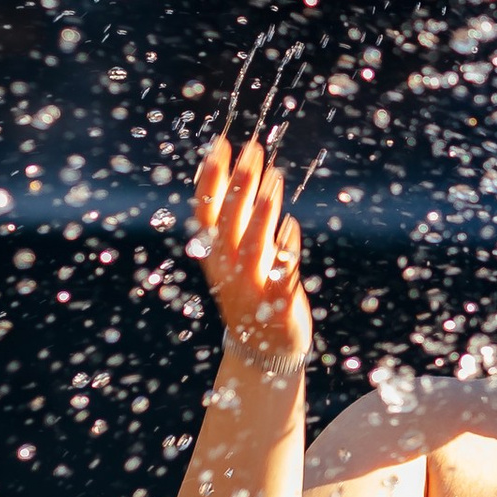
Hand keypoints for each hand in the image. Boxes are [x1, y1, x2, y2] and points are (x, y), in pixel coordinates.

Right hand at [190, 131, 312, 371]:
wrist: (262, 350)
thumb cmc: (250, 291)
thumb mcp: (234, 255)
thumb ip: (235, 217)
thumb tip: (237, 168)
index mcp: (214, 255)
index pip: (206, 211)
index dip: (211, 179)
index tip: (220, 146)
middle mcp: (227, 269)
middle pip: (230, 222)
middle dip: (240, 185)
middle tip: (252, 152)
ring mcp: (250, 288)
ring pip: (253, 245)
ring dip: (261, 213)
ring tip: (272, 181)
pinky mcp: (276, 304)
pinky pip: (280, 274)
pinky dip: (284, 250)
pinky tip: (291, 226)